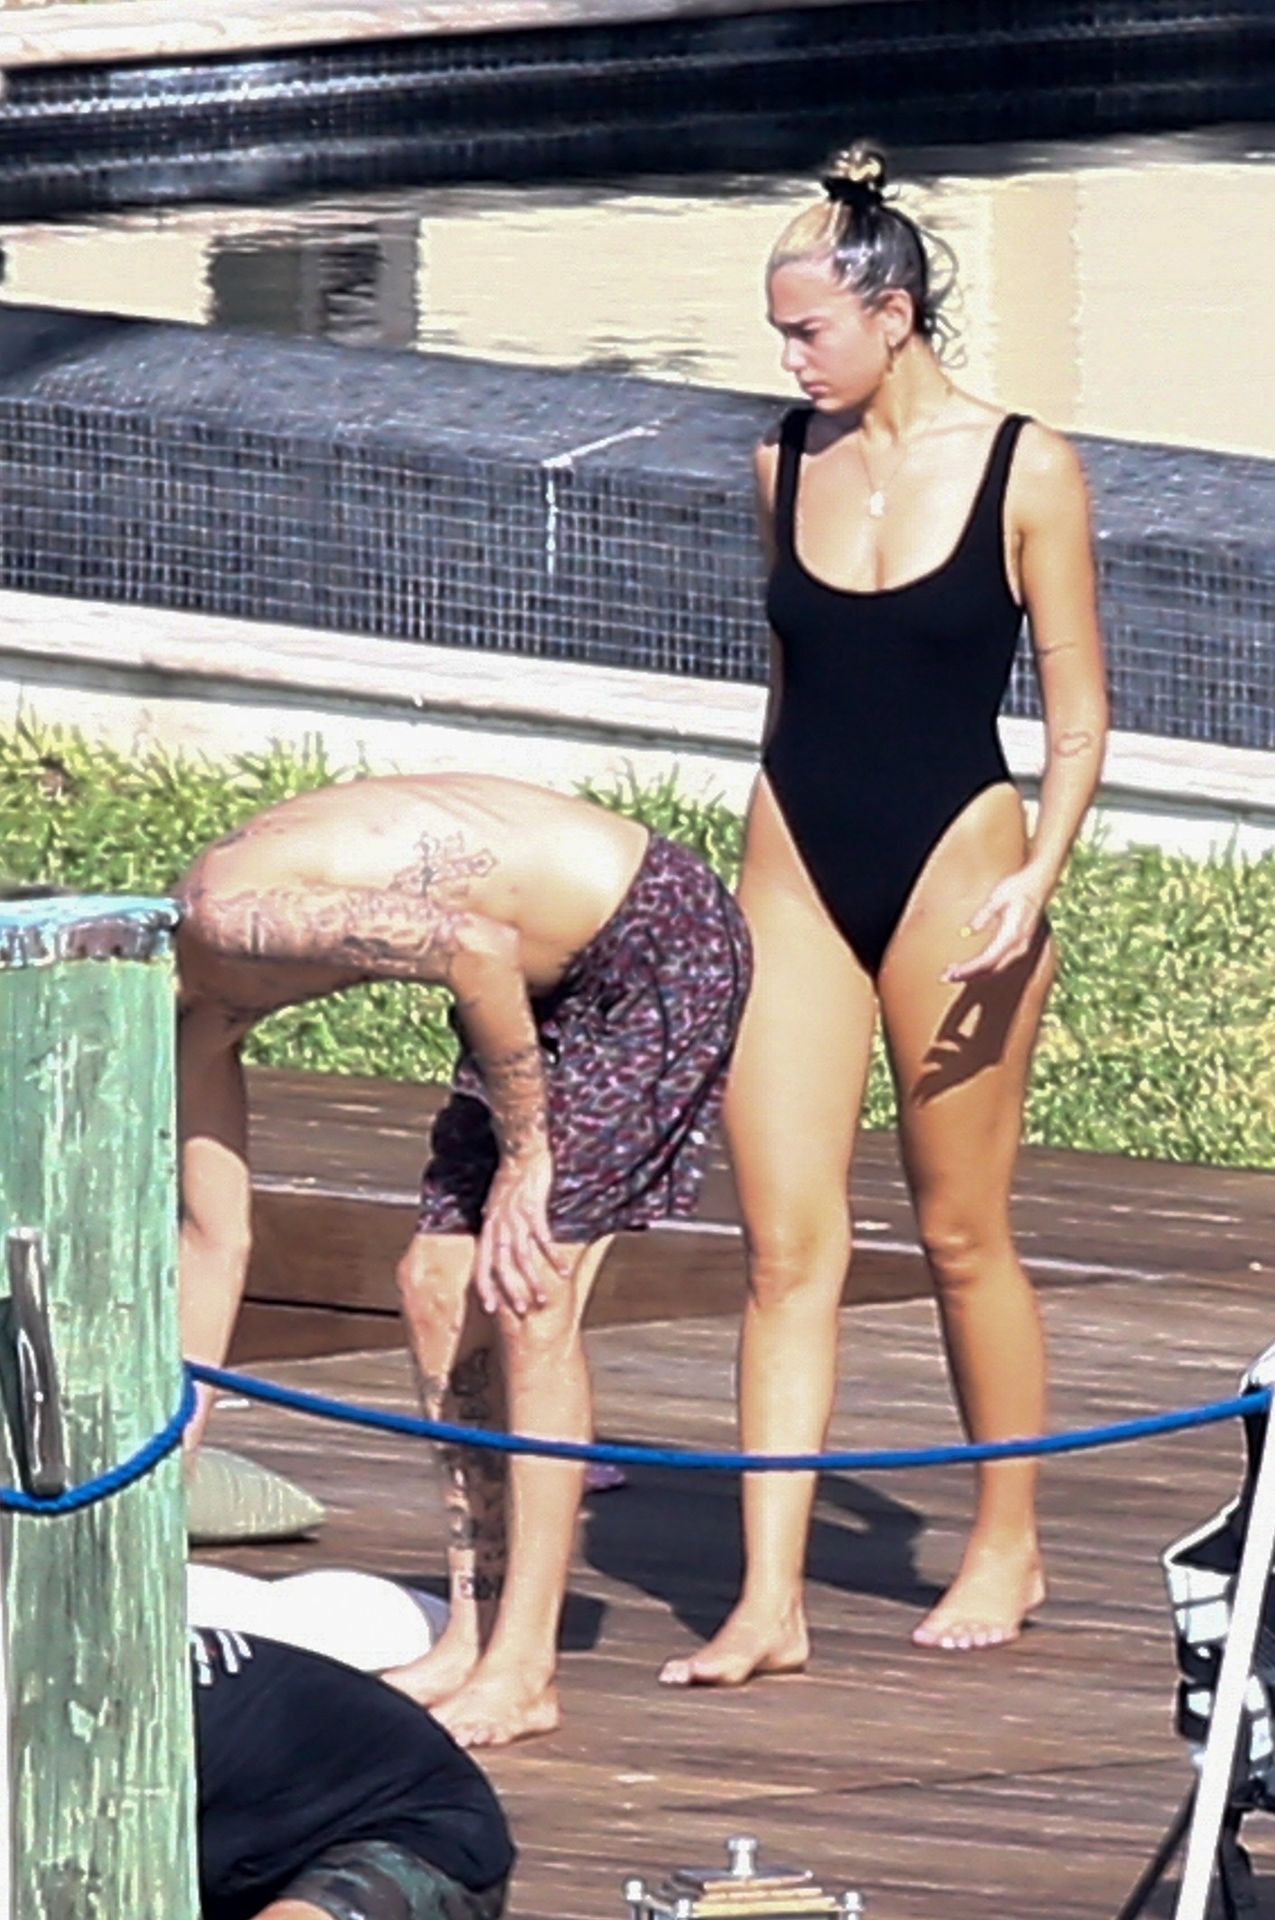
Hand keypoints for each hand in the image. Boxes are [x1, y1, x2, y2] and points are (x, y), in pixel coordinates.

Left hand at [473, 1144, 560, 1316]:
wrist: (521, 1152)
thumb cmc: (510, 1179)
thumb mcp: (495, 1205)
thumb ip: (494, 1225)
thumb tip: (491, 1239)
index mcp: (488, 1228)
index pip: (481, 1265)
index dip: (485, 1288)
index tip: (491, 1309)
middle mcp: (498, 1226)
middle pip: (501, 1267)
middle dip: (512, 1292)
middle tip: (523, 1312)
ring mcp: (515, 1218)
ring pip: (522, 1257)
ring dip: (533, 1280)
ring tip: (544, 1299)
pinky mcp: (533, 1208)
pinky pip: (542, 1238)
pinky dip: (552, 1256)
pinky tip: (563, 1270)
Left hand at [942, 868, 1047, 983]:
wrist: (1038, 884)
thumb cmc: (1017, 888)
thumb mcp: (997, 897)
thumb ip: (983, 915)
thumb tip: (967, 931)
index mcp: (1012, 935)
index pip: (988, 960)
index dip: (969, 969)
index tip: (951, 973)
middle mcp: (1019, 946)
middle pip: (990, 969)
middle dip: (968, 975)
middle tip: (945, 977)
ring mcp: (1021, 948)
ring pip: (995, 969)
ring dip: (974, 974)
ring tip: (952, 974)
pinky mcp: (1018, 947)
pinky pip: (999, 963)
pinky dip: (983, 968)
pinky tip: (970, 968)